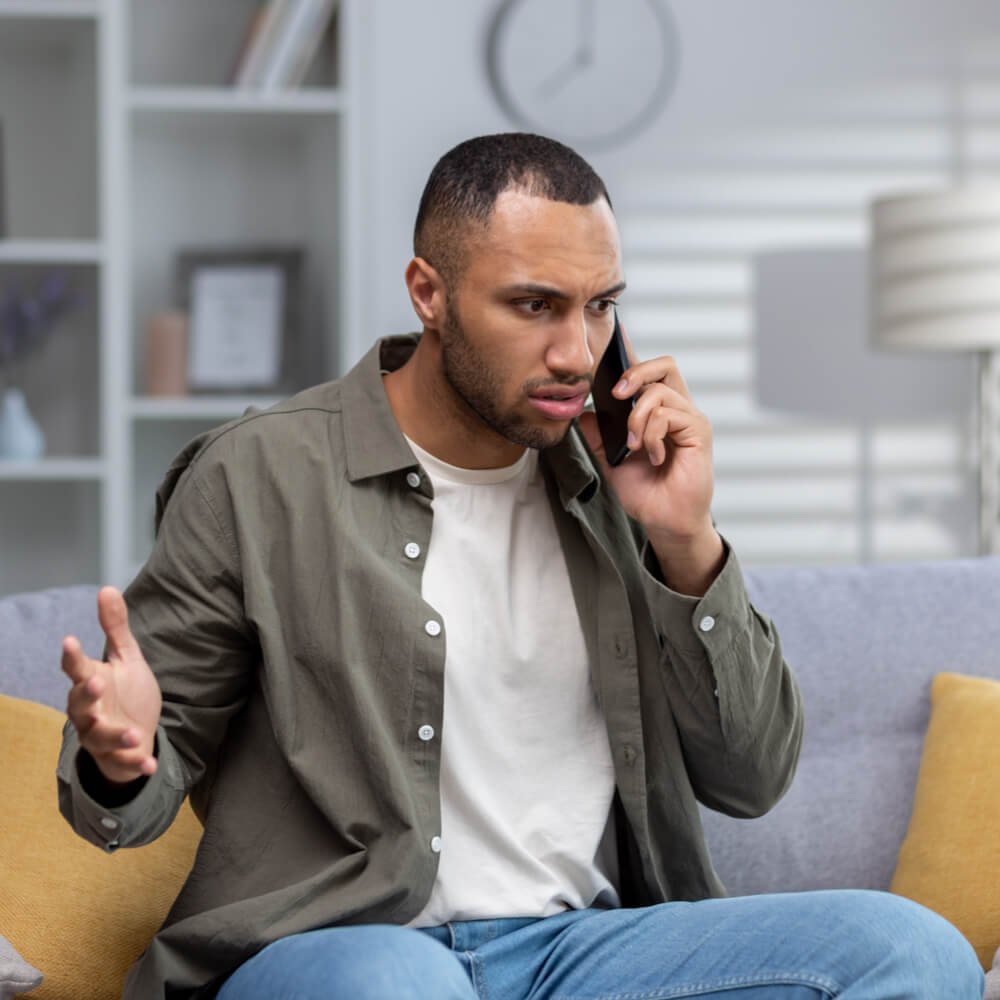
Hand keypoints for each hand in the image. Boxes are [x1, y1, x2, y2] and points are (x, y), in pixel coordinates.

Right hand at [62, 586, 161, 784]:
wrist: (136, 734)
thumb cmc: (126, 692)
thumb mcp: (126, 658)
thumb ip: (115, 628)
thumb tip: (107, 587)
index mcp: (91, 682)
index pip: (76, 668)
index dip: (72, 655)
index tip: (71, 640)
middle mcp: (89, 710)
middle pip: (79, 704)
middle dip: (86, 694)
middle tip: (95, 681)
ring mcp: (100, 735)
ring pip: (99, 736)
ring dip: (114, 735)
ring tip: (133, 734)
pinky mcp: (117, 756)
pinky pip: (124, 762)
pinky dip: (136, 764)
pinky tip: (150, 765)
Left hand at [579, 340, 723, 593]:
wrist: (665, 522)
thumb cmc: (646, 493)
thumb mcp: (612, 461)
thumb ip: (600, 436)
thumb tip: (581, 413)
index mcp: (659, 412)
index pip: (648, 373)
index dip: (632, 355)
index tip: (613, 338)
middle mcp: (678, 410)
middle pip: (665, 365)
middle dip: (635, 372)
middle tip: (616, 395)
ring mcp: (690, 419)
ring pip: (659, 391)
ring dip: (637, 418)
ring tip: (633, 445)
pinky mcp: (699, 432)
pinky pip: (669, 414)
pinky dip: (652, 433)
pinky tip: (652, 455)